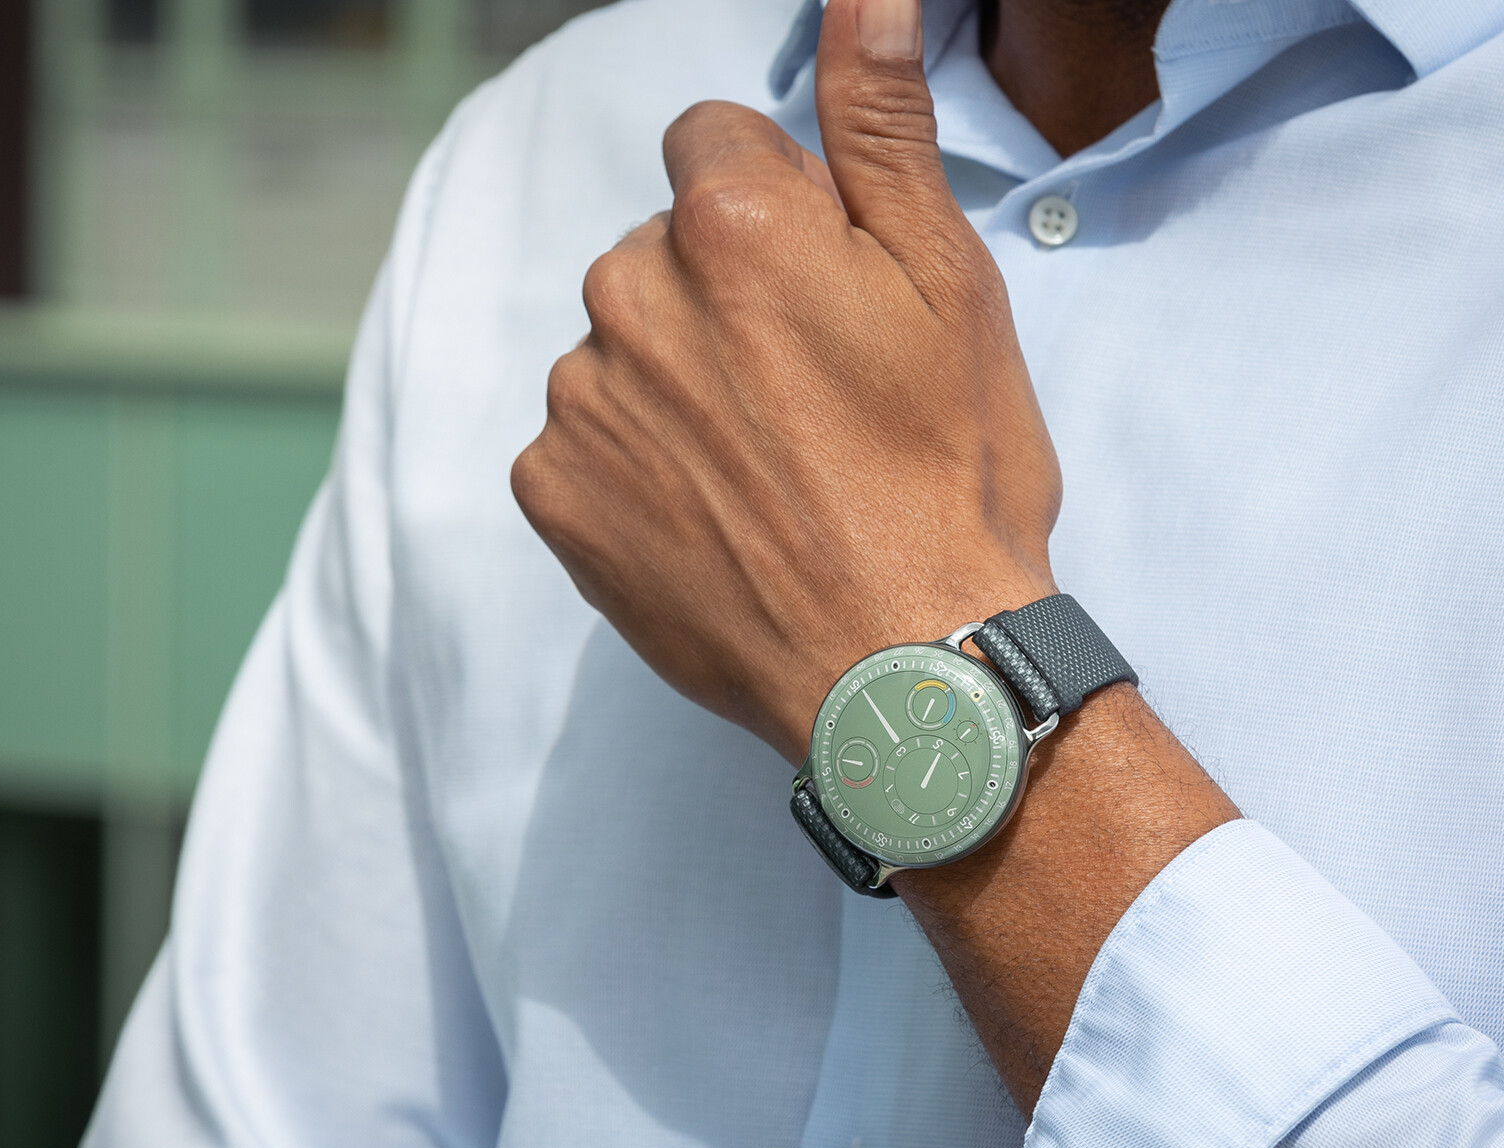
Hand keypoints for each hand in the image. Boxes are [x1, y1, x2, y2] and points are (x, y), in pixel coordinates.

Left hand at [516, 0, 1237, 1104]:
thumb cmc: (949, 475)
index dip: (776, 207)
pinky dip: (631, 466)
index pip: (712, 142)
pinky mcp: (554, 494)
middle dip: (719, 294)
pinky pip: (580, 441)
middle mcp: (628, 293)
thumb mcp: (946, 283)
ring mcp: (582, 401)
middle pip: (659, 248)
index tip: (823, 290)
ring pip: (620, 346)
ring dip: (674, 382)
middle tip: (811, 396)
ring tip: (769, 466)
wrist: (902, 666)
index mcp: (729, 220)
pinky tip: (713, 514)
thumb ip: (879, 124)